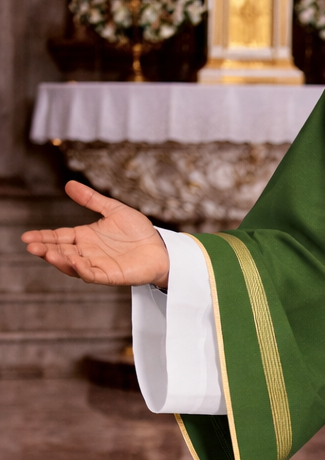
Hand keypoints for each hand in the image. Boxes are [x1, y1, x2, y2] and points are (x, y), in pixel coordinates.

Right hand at [21, 181, 169, 288]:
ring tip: (47, 254)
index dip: (43, 237)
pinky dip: (83, 270)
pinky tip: (75, 262)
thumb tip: (68, 184)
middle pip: (62, 252)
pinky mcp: (111, 275)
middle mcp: (88, 252)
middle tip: (31, 246)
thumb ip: (91, 199)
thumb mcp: (113, 210)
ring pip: (73, 265)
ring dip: (60, 260)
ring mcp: (98, 265)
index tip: (26, 237)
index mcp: (85, 237)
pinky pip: (93, 275)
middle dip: (46, 250)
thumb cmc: (139, 231)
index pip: (59, 237)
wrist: (161, 248)